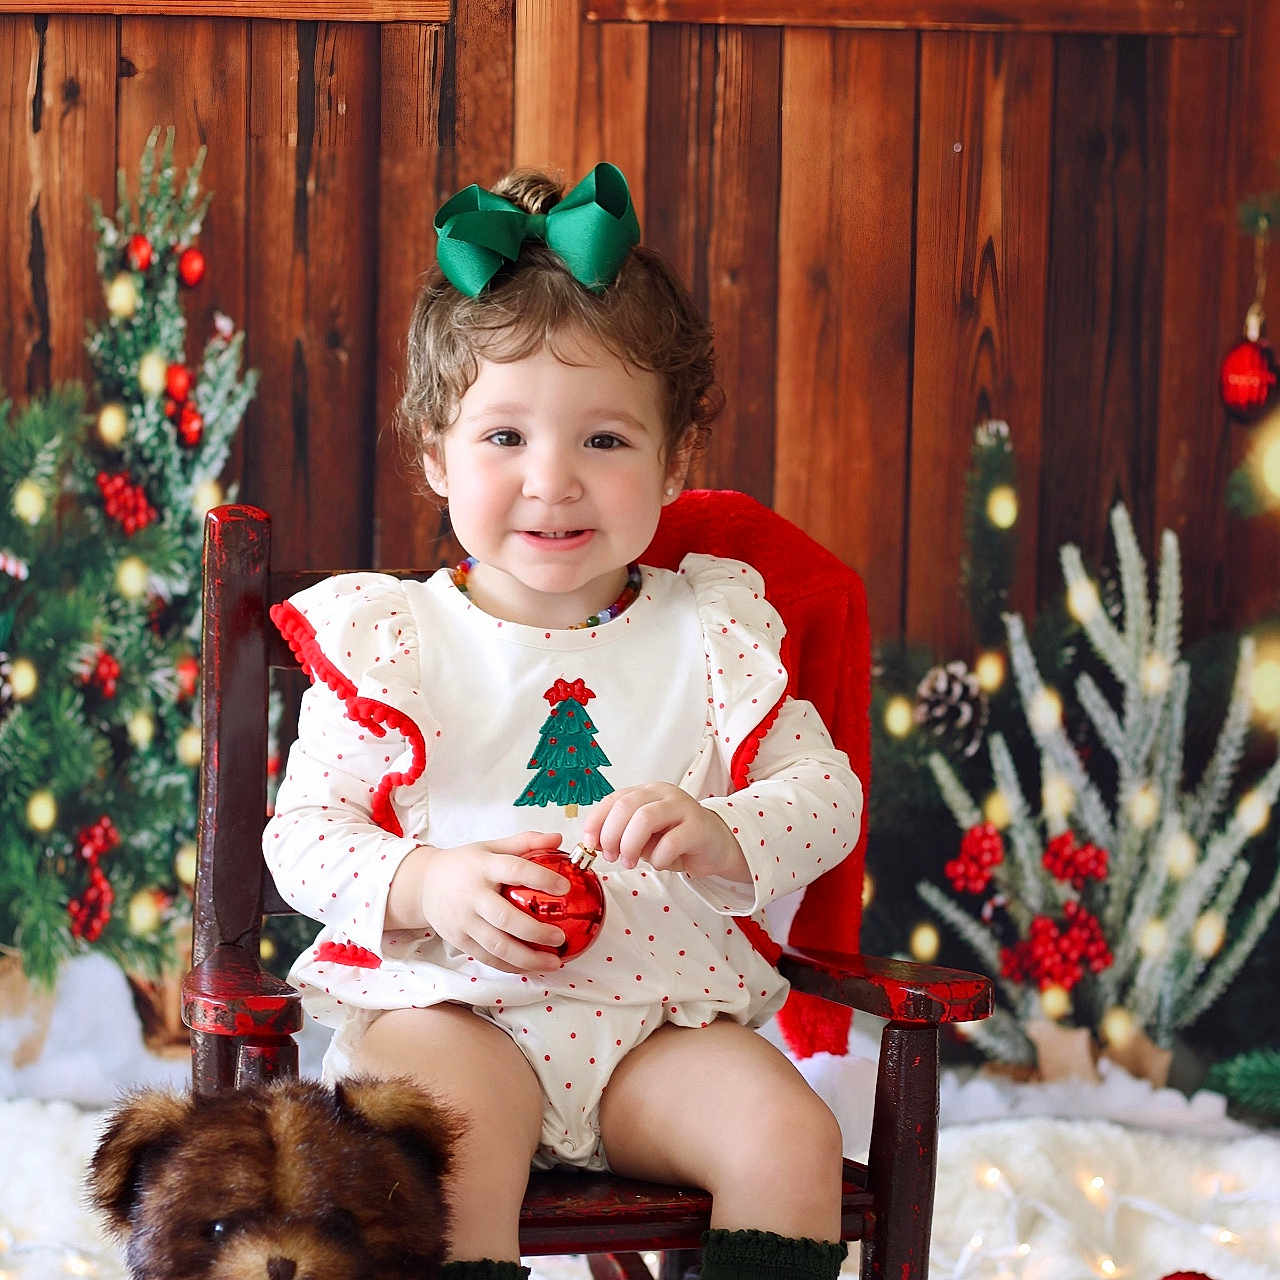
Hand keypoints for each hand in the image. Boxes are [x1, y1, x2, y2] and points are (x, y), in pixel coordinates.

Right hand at [396, 831, 570, 971]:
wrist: (423, 884)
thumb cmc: (464, 865)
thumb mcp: (491, 847)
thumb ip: (525, 842)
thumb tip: (558, 839)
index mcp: (483, 867)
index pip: (514, 870)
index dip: (540, 878)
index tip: (564, 888)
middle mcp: (472, 895)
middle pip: (505, 918)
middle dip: (535, 931)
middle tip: (560, 937)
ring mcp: (463, 921)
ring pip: (497, 946)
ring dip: (527, 958)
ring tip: (554, 961)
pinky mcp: (459, 941)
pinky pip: (488, 958)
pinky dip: (512, 966)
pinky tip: (532, 967)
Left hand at [583, 784, 747, 881]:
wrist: (715, 847)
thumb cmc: (676, 841)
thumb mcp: (643, 837)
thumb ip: (622, 835)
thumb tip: (594, 843)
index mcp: (646, 792)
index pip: (613, 799)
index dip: (596, 821)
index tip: (589, 843)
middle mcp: (663, 794)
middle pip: (626, 806)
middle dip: (612, 834)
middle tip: (611, 857)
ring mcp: (682, 807)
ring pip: (645, 818)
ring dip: (631, 844)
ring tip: (630, 862)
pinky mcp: (698, 827)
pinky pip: (670, 842)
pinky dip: (658, 858)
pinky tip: (660, 863)